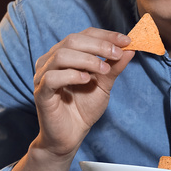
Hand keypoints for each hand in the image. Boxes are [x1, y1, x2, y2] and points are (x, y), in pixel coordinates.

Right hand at [32, 28, 134, 157]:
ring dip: (87, 59)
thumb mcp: (104, 85)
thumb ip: (114, 67)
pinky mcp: (40, 92)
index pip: (84, 35)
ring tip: (104, 70)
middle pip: (72, 40)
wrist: (71, 136)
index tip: (126, 41)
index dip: (106, 35)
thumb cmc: (84, 109)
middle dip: (99, 45)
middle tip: (117, 54)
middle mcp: (51, 60)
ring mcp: (43, 75)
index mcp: (66, 54)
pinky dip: (71, 75)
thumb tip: (130, 50)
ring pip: (62, 55)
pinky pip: (52, 77)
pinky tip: (86, 80)